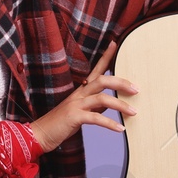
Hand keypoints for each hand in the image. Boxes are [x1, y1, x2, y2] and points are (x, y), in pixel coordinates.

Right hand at [29, 39, 139, 153]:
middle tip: (137, 89)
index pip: (95, 69)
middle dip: (121, 83)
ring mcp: (75, 104)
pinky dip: (110, 124)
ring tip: (134, 112)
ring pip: (102, 99)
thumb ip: (95, 107)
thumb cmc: (61, 123)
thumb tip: (110, 105)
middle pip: (102, 80)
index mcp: (80, 90)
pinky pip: (96, 118)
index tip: (115, 43)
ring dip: (120, 105)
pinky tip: (120, 129)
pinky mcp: (74, 117)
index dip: (105, 56)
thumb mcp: (80, 112)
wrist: (41, 134)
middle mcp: (78, 94)